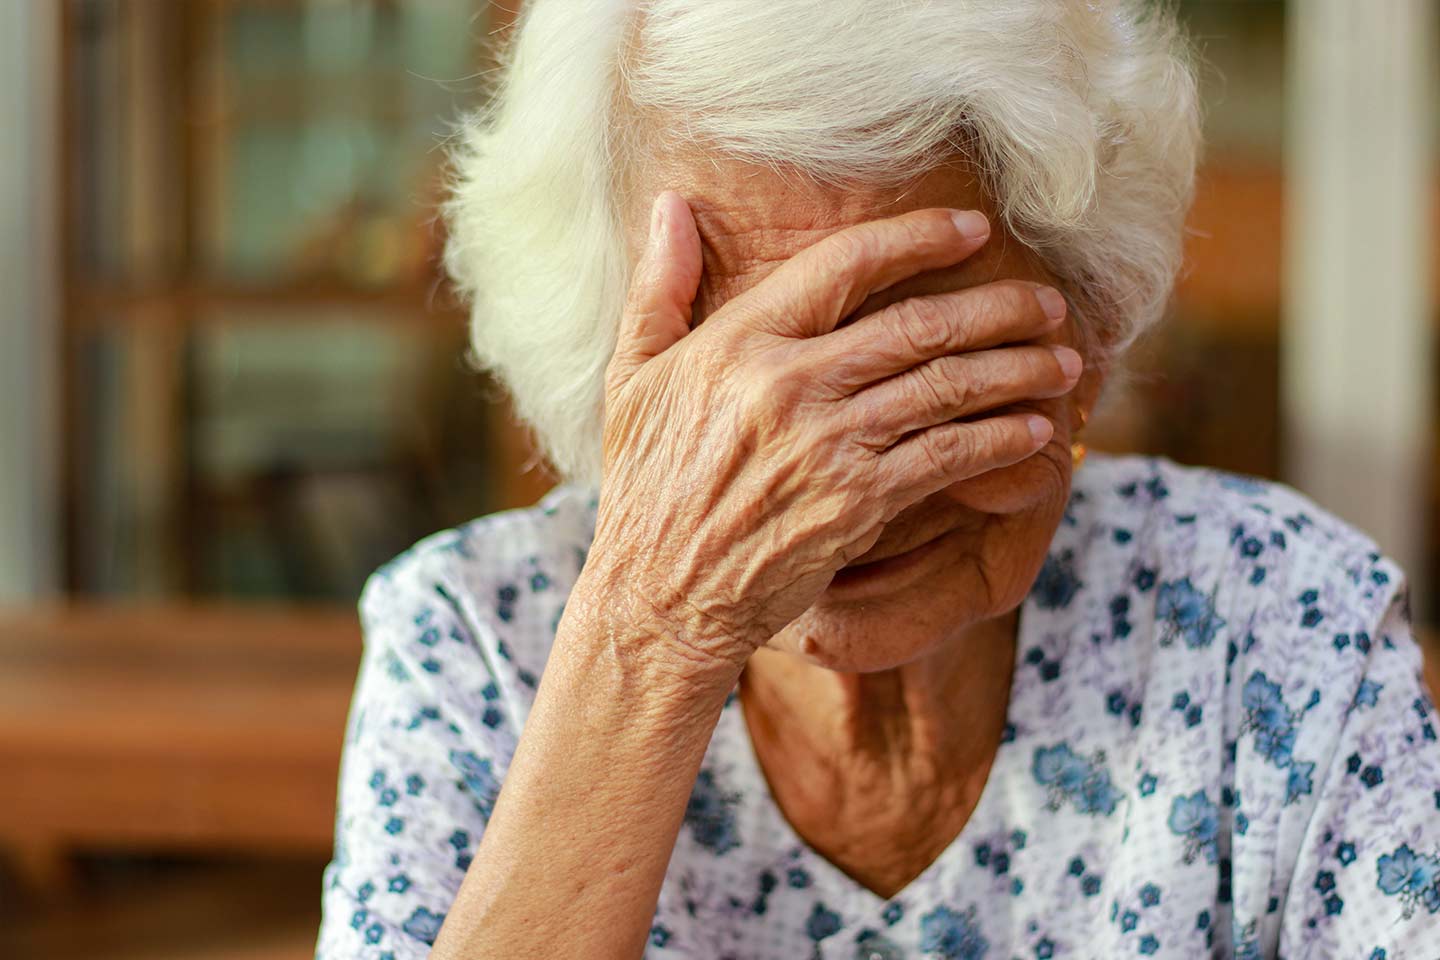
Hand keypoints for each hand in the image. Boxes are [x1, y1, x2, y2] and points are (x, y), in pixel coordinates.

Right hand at [580, 191, 1079, 669]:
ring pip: (946, 388)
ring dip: (1017, 369)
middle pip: (918, 325)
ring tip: (1062, 359)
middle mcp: (789, 385)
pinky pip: (947, 458)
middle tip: (1047, 302)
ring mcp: (828, 446)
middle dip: (998, 308)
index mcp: (739, 343)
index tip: (972, 230)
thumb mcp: (633, 379)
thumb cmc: (647, 486)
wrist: (661, 596)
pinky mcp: (857, 504)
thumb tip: (670, 205)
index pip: (844, 266)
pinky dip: (999, 440)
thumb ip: (660, 289)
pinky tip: (1032, 431)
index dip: (918, 239)